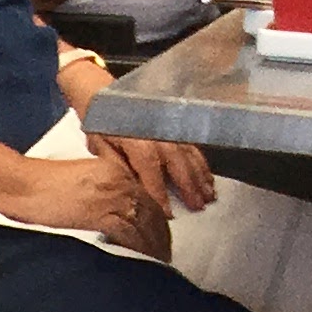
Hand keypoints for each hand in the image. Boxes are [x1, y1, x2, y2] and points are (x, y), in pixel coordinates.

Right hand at [0, 146, 173, 252]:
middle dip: (160, 233)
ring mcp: (111, 196)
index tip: (160, 232)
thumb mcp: (80, 180)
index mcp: (114, 170)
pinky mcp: (100, 214)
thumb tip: (109, 213)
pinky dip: (139, 247)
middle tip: (165, 252)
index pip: (144, 195)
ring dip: (154, 244)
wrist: (26, 186)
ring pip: (143, 222)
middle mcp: (118, 180)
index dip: (156, 216)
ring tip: (159, 260)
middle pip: (150, 209)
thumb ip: (100, 191)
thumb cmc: (43, 186)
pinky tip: (144, 259)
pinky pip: (128, 233)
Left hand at [90, 119, 218, 210]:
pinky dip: (201, 162)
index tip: (168, 214)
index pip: (152, 174)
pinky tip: (207, 176)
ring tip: (209, 195)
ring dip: (201, 176)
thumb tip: (132, 192)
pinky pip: (191, 145)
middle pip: (178, 164)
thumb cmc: (101, 125)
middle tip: (200, 206)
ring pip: (189, 155)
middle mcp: (158, 135)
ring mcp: (168, 129)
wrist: (105, 96)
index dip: (160, 195)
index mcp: (138, 143)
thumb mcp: (101, 149)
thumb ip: (118, 170)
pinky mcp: (174, 126)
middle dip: (190, 187)